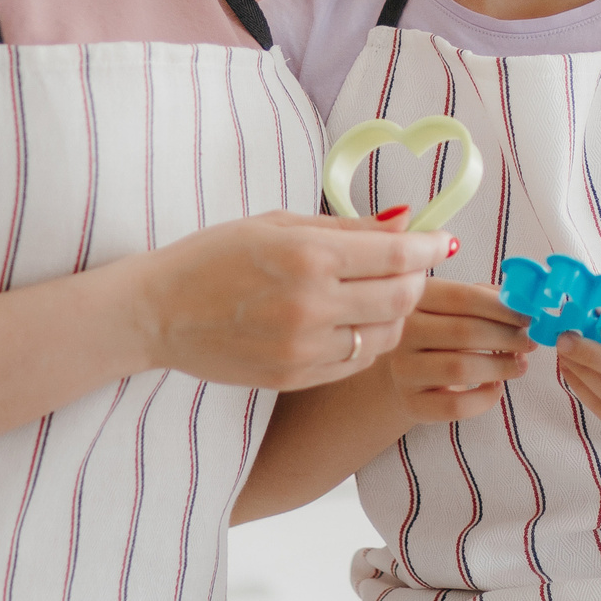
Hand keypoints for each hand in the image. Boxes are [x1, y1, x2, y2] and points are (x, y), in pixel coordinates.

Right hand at [131, 212, 446, 391]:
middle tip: (413, 265)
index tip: (443, 240)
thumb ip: (347, 227)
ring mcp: (303, 349)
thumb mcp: (277, 224)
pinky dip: (369, 340)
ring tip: (379, 293)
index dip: (430, 247)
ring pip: (386, 335)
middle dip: (418, 279)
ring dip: (397, 313)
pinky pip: (356, 361)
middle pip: (402, 299)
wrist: (158, 312)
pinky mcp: (295, 378)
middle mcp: (310, 306)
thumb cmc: (214, 256)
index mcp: (306, 257)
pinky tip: (353, 321)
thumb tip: (406, 222)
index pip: (396, 256)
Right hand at [383, 280, 533, 421]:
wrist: (406, 373)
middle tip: (530, 342)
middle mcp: (403, 332)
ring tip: (520, 365)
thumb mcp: (456, 308)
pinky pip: (456, 405)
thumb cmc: (441, 335)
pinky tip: (496, 388)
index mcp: (416, 299)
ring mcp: (403, 370)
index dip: (501, 308)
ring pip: (460, 369)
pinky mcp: (412, 403)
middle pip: (463, 332)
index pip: (462, 297)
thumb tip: (522, 301)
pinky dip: (485, 399)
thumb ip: (486, 298)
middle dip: (506, 338)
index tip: (529, 317)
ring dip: (501, 367)